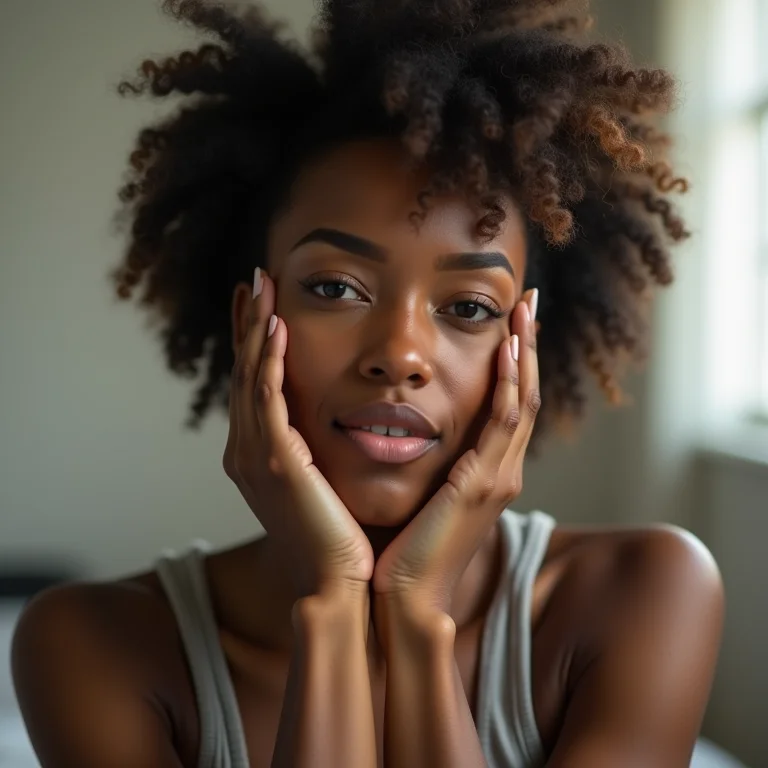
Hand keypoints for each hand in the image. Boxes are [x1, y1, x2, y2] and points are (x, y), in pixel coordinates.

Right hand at [223, 269, 373, 595]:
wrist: (339, 586)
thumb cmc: (339, 539)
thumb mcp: (322, 484)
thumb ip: (316, 450)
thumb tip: (330, 428)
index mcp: (260, 455)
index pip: (254, 384)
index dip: (255, 342)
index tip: (262, 305)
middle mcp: (248, 451)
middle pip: (245, 372)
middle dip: (248, 324)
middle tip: (254, 280)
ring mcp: (256, 456)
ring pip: (251, 377)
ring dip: (255, 329)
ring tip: (260, 286)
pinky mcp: (275, 462)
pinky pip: (267, 400)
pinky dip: (269, 361)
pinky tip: (277, 327)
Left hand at [372, 289, 540, 612]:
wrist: (404, 597)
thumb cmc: (406, 550)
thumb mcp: (425, 497)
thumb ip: (432, 466)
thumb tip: (409, 432)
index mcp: (488, 472)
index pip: (509, 405)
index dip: (514, 363)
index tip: (511, 324)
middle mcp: (503, 471)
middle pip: (525, 395)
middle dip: (528, 347)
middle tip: (528, 302)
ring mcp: (499, 478)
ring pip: (522, 402)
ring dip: (525, 353)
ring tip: (524, 310)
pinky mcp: (483, 485)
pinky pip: (503, 424)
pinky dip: (509, 385)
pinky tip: (508, 350)